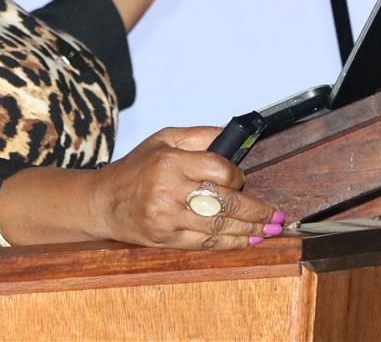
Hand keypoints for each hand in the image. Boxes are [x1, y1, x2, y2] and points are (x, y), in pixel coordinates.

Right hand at [85, 127, 284, 248]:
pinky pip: (205, 244)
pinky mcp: (165, 239)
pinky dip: (231, 244)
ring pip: (219, 227)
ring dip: (250, 230)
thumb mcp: (163, 139)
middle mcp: (168, 190)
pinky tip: (247, 240)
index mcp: (169, 162)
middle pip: (225, 203)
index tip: (242, 179)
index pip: (219, 170)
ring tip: (271, 229)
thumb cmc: (136, 168)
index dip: (236, 176)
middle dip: (257, 210)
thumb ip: (199, 136)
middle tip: (277, 215)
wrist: (103, 202)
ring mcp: (167, 218)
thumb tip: (233, 135)